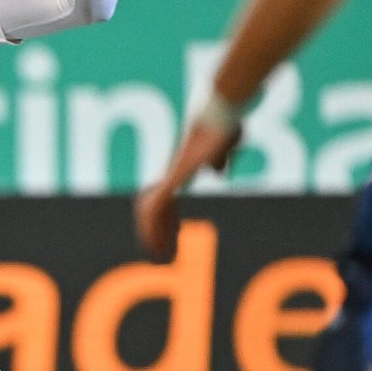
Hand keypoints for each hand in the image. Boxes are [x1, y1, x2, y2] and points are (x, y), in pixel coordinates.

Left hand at [133, 114, 239, 257]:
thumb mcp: (221, 148)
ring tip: (159, 255)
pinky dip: (153, 226)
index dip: (165, 218)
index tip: (173, 235)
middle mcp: (170, 175)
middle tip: (160, 253)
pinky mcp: (174, 177)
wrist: (218, 115)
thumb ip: (218, 161)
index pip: (164, 200)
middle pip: (152, 207)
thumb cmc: (222, 127)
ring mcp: (170, 176)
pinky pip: (155, 206)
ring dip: (152, 234)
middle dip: (154, 231)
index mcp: (180, 171)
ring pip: (150, 210)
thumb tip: (217, 172)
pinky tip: (155, 241)